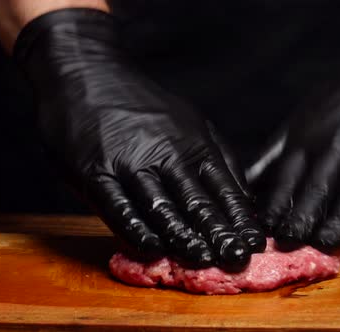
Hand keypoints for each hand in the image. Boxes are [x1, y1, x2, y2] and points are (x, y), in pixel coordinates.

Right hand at [13, 9, 264, 269]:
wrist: (86, 73)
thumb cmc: (142, 105)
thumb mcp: (190, 122)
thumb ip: (217, 159)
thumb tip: (244, 200)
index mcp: (192, 143)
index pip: (224, 188)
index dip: (240, 219)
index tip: (254, 244)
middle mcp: (164, 153)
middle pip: (197, 202)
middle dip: (219, 235)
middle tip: (235, 260)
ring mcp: (129, 163)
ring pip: (161, 209)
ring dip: (184, 238)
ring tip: (202, 260)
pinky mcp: (95, 172)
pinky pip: (119, 208)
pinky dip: (137, 231)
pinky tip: (152, 248)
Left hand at [252, 3, 339, 249]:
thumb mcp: (304, 114)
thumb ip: (276, 151)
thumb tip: (247, 185)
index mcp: (310, 135)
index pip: (286, 182)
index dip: (277, 212)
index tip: (269, 236)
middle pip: (316, 192)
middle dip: (302, 223)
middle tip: (293, 246)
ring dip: (339, 225)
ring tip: (327, 245)